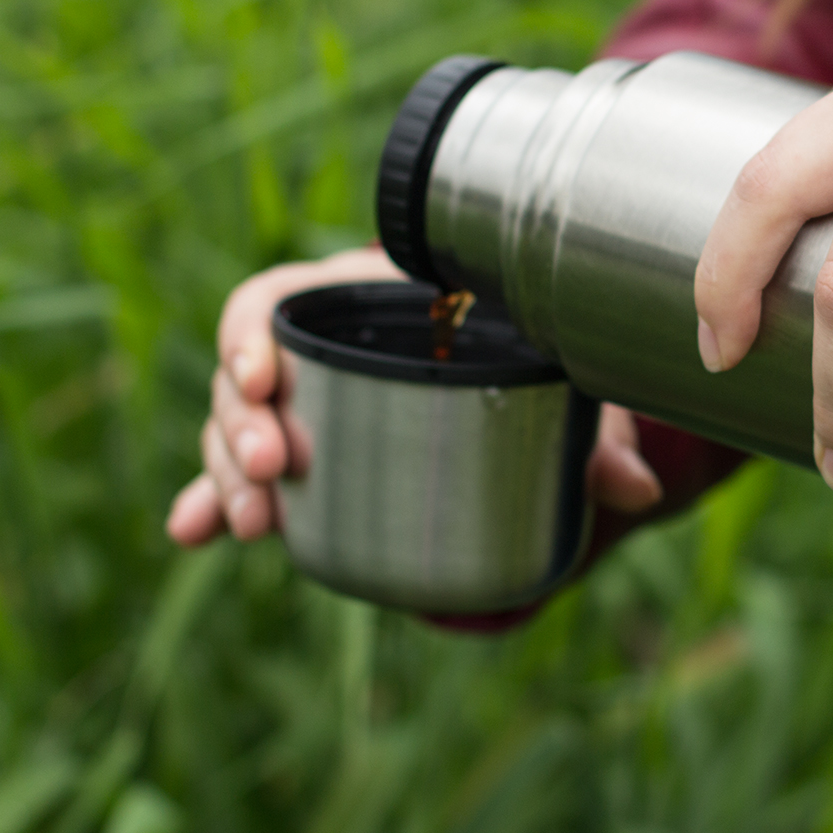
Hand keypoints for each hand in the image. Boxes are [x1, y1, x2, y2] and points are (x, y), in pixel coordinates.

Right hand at [166, 246, 660, 545]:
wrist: (516, 389)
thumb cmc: (525, 361)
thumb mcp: (555, 386)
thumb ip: (591, 436)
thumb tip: (638, 491)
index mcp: (365, 300)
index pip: (275, 300)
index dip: (250, 334)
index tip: (261, 375)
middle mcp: (319, 349)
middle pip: (245, 375)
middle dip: (241, 423)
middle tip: (274, 468)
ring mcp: (301, 408)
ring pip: (234, 431)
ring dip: (228, 474)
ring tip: (253, 523)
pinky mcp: (299, 462)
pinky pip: (241, 481)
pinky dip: (213, 504)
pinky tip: (194, 532)